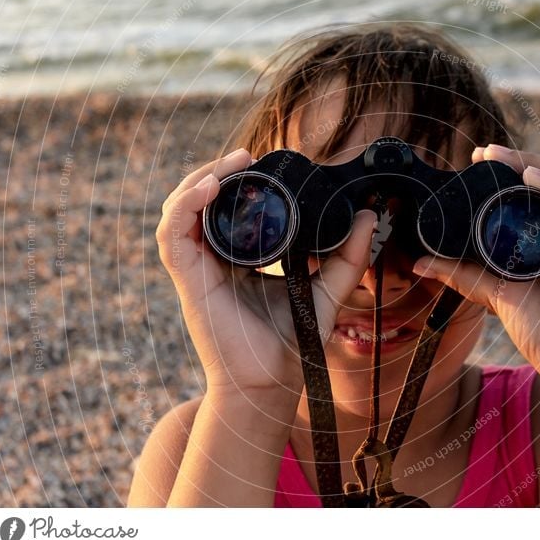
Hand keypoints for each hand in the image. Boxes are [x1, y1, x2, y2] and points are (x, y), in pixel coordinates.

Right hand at [156, 148, 375, 397]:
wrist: (270, 383)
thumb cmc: (291, 342)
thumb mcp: (328, 290)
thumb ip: (349, 257)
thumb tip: (368, 216)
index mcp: (239, 258)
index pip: (228, 208)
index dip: (238, 180)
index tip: (264, 161)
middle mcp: (214, 259)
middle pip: (201, 202)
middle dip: (219, 171)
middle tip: (249, 156)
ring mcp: (197, 269)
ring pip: (180, 210)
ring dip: (200, 179)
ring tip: (233, 164)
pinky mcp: (188, 281)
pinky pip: (172, 235)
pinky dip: (184, 205)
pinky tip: (211, 188)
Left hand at [412, 145, 539, 414]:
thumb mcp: (496, 294)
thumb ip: (463, 275)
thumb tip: (421, 262)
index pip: (530, 196)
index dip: (505, 174)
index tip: (475, 160)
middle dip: (517, 162)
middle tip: (485, 152)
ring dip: (535, 165)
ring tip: (503, 156)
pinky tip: (532, 175)